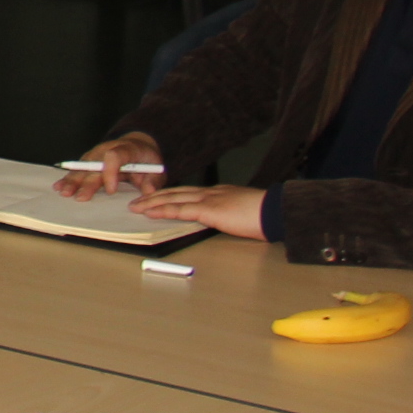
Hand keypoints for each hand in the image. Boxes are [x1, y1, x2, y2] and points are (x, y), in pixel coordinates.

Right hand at [53, 135, 162, 200]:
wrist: (140, 146)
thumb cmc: (147, 159)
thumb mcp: (158, 169)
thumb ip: (154, 180)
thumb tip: (148, 191)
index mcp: (126, 149)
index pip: (114, 156)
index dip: (111, 173)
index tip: (111, 190)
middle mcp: (108, 149)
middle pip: (95, 165)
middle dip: (87, 182)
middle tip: (81, 198)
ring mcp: (97, 153)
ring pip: (83, 166)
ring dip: (73, 180)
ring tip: (64, 192)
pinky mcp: (90, 159)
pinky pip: (78, 168)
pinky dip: (68, 177)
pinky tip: (59, 185)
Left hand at [136, 184, 266, 239]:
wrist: (275, 211)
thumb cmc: (264, 215)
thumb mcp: (242, 212)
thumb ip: (228, 213)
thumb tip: (220, 220)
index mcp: (219, 193)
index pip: (188, 192)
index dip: (170, 194)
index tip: (156, 197)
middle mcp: (211, 193)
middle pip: (176, 192)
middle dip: (155, 196)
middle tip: (138, 200)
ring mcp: (210, 200)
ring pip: (174, 199)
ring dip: (153, 203)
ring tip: (137, 207)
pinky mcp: (210, 210)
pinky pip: (181, 209)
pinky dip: (164, 210)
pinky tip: (152, 212)